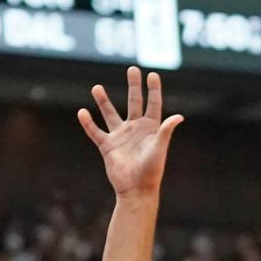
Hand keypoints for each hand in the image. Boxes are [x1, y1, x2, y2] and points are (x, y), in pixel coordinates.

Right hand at [78, 66, 182, 197]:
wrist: (136, 190)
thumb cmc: (151, 172)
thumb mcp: (159, 149)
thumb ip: (165, 131)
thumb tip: (178, 116)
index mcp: (151, 128)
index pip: (153, 104)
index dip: (153, 90)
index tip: (153, 75)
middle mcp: (136, 129)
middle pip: (134, 102)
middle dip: (134, 86)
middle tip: (133, 69)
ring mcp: (121, 136)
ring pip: (110, 114)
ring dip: (103, 101)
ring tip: (96, 87)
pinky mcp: (107, 146)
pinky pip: (95, 132)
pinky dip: (88, 123)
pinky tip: (82, 112)